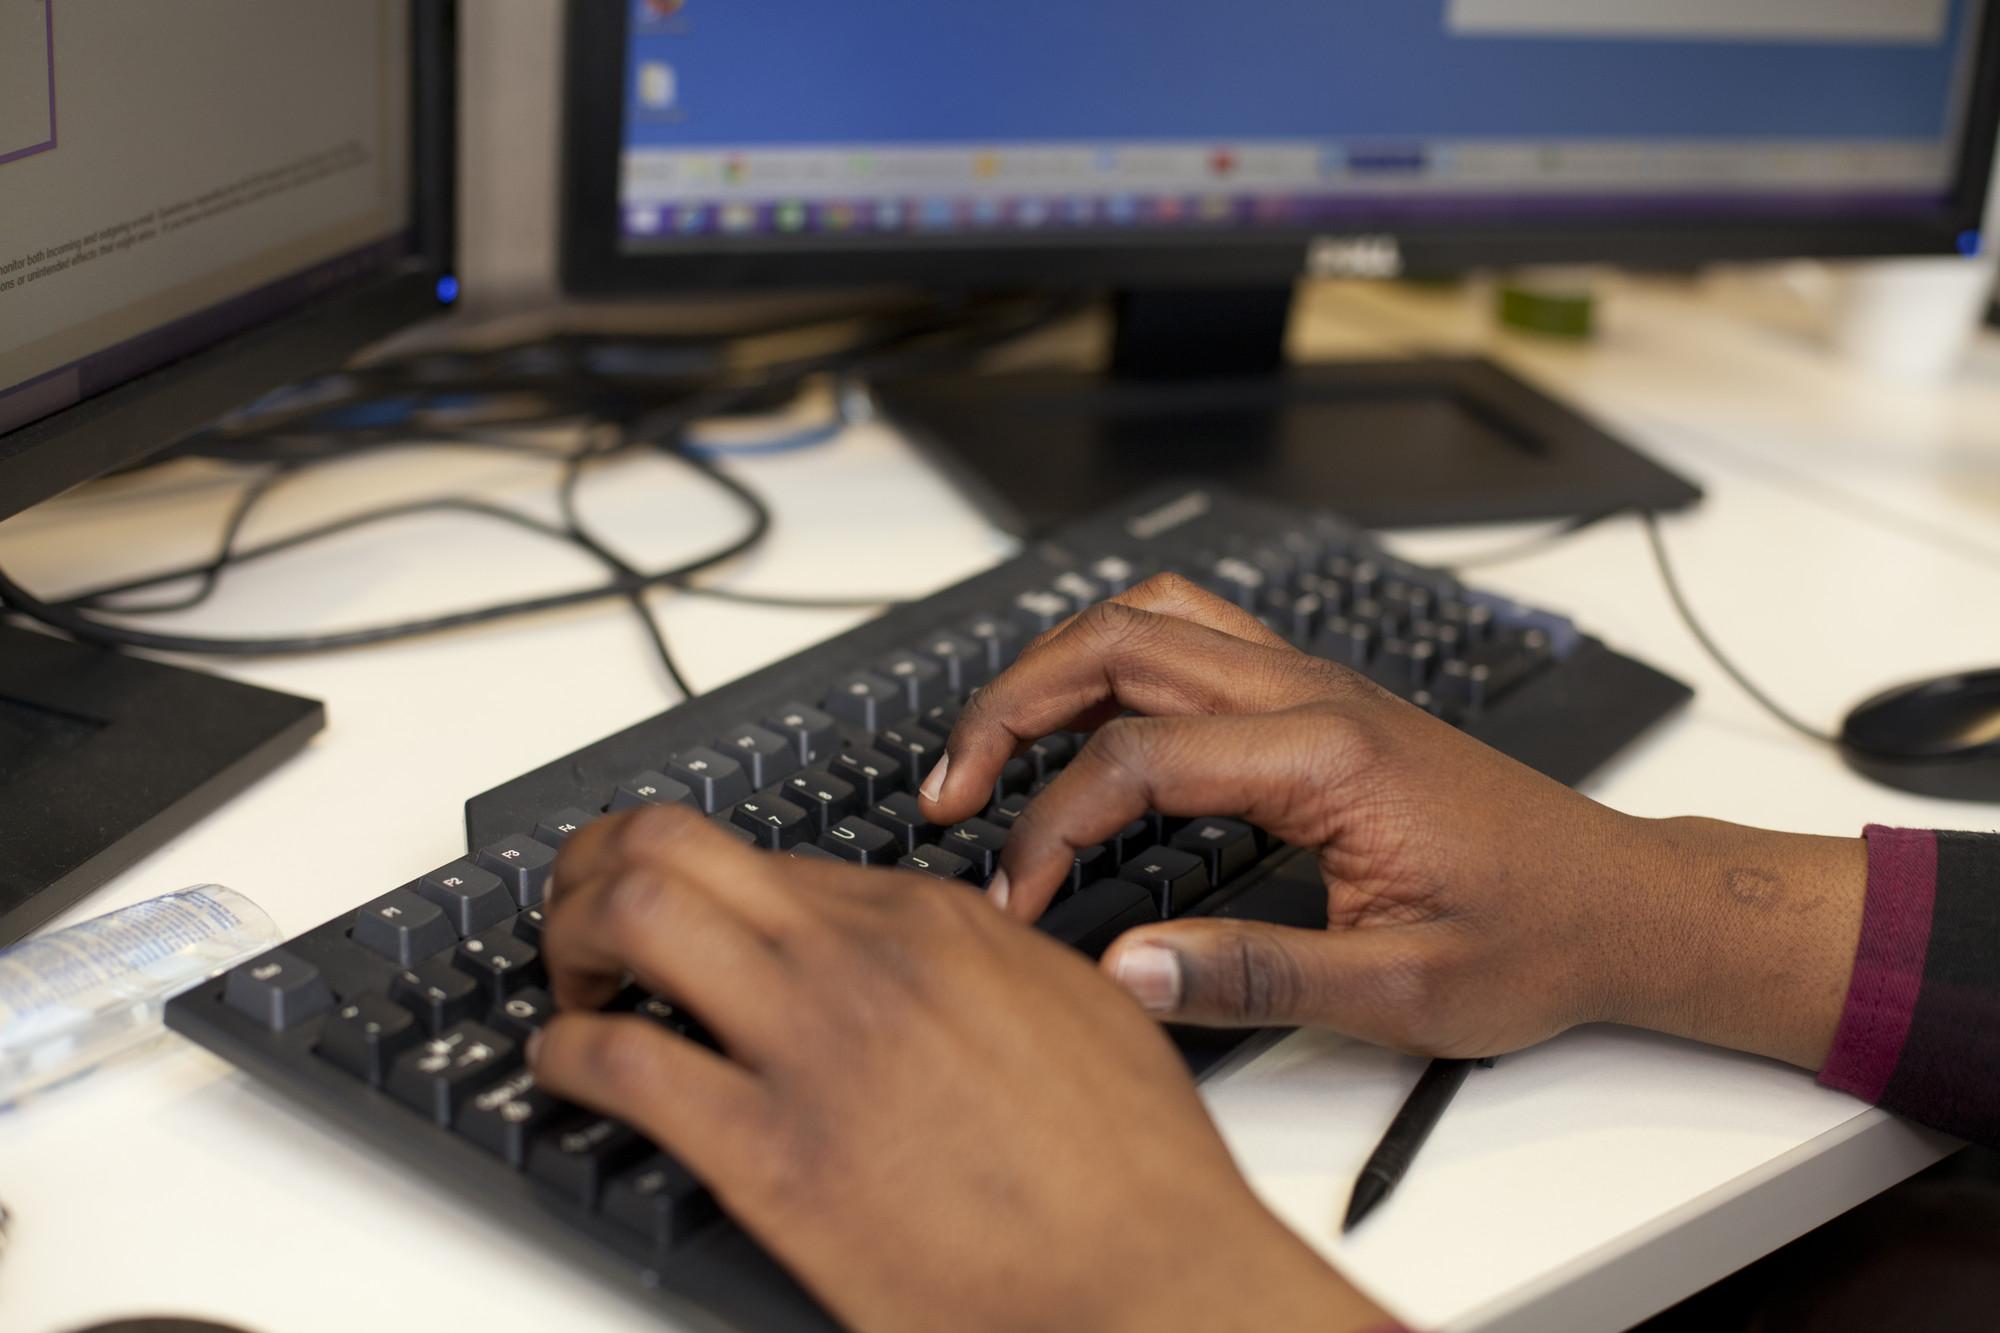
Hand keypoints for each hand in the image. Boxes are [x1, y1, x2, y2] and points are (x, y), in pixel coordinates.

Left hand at [531, 805, 1384, 1332]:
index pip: (761, 854)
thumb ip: (989, 953)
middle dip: (594, 866)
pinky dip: (565, 1055)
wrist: (1150, 1279)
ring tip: (571, 988)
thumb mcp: (1073, 1003)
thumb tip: (942, 939)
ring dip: (569, 940)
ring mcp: (810, 1046)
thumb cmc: (1129, 1166)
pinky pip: (622, 1063)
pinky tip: (568, 1073)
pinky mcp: (770, 1154)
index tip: (674, 915)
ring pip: (633, 916)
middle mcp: (858, 958)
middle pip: (671, 843)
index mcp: (929, 922)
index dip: (696, 881)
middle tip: (579, 917)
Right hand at [919, 575, 1867, 1068]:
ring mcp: (1316, 684)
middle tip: (950, 786)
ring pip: (1153, 620)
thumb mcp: (1400, 991)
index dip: (1051, 829)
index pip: (1137, 760)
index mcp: (1329, 756)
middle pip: (1120, 644)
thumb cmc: (1532, 939)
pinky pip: (1193, 638)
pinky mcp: (1318, 698)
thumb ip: (1253, 977)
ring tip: (994, 741)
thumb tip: (1124, 974)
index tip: (1017, 904)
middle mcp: (1314, 695)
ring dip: (1057, 664)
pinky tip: (1084, 720)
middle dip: (1012, 705)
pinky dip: (1113, 661)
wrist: (1620, 901)